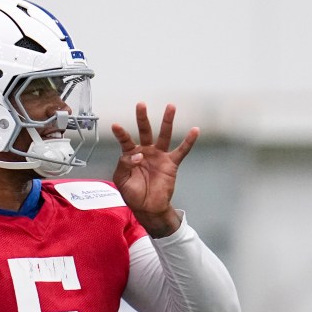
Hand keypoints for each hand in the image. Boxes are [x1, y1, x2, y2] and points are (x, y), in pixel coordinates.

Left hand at [110, 103, 198, 236]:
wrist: (148, 208)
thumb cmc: (133, 194)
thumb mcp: (121, 180)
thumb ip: (124, 165)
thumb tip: (138, 155)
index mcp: (131, 155)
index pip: (126, 141)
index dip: (121, 134)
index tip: (115, 126)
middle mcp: (146, 152)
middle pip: (144, 131)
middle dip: (142, 118)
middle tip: (141, 104)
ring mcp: (159, 156)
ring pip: (164, 135)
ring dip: (167, 121)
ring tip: (171, 106)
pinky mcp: (171, 163)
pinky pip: (182, 151)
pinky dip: (189, 141)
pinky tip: (195, 130)